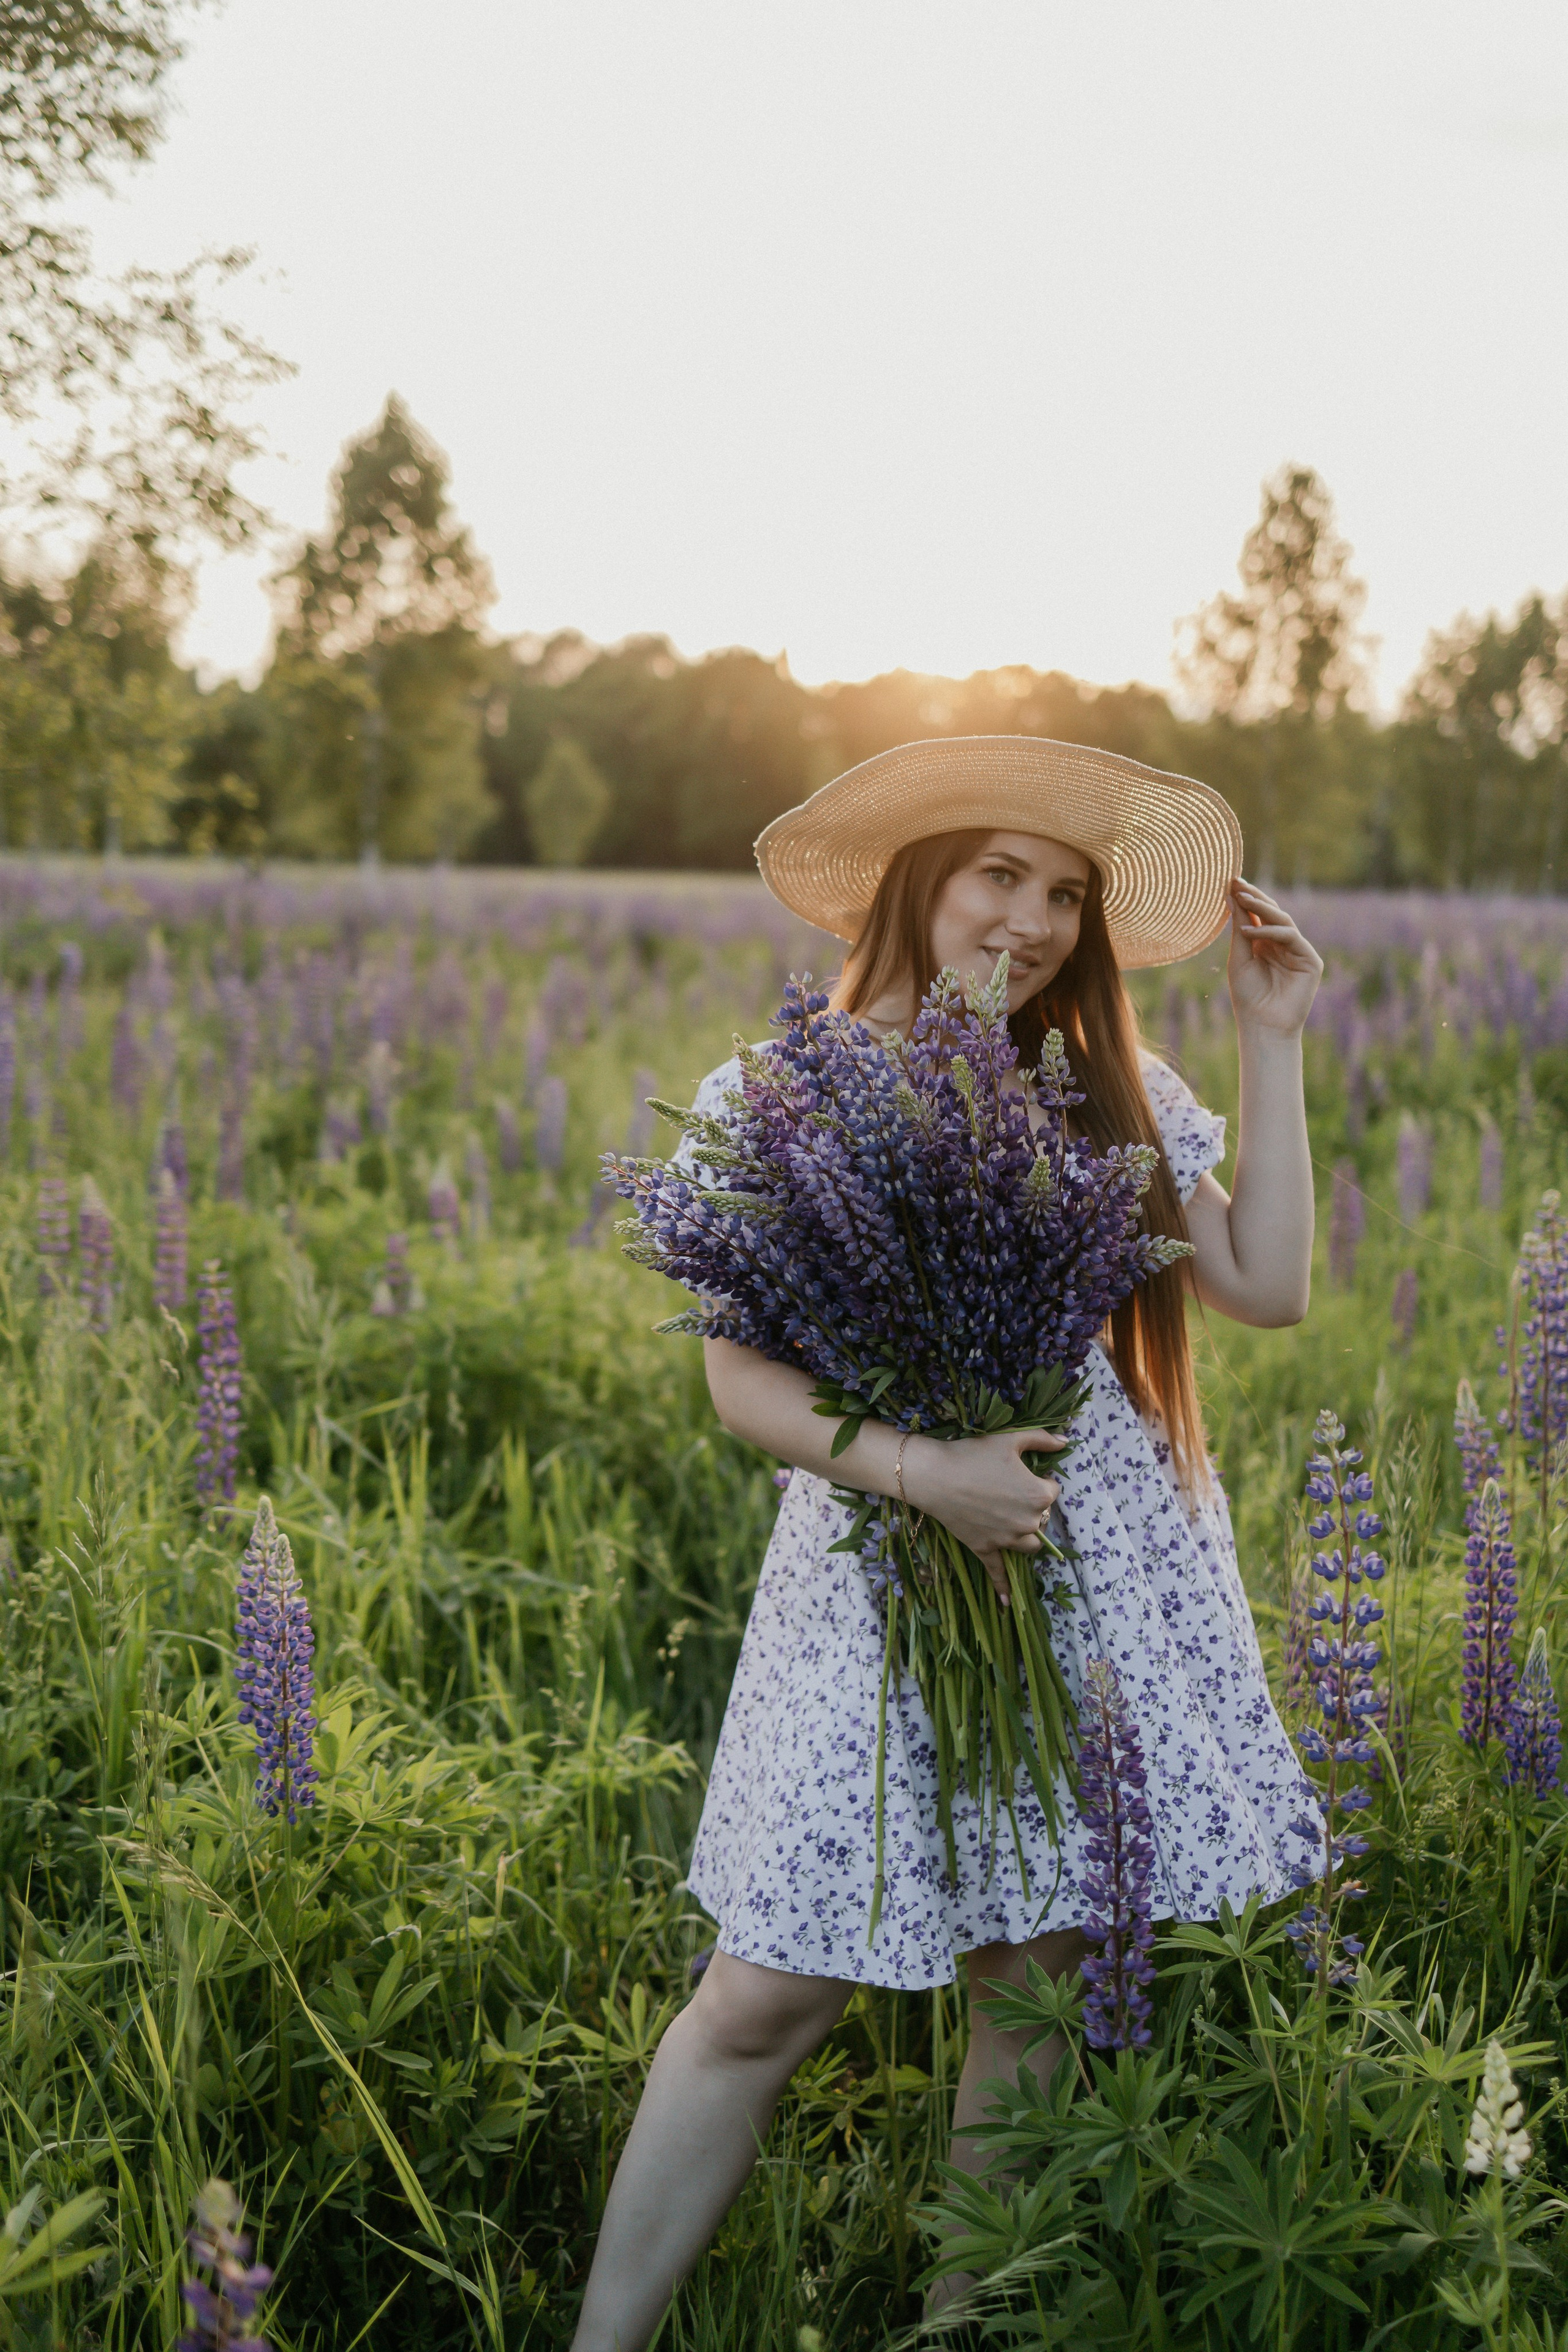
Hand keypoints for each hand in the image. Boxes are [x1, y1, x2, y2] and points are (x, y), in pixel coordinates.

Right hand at [902, 1427, 1066, 1602]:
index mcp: (1040, 1496)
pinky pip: (998, 1571)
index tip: (1021, 1472)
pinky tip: (1006, 1602)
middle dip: (1034, 1507)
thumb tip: (1067, 1440)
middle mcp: (1029, 1522)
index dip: (1039, 1479)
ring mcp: (1007, 1539)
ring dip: (1028, 1537)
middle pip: (1044, 1519)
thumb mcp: (1011, 1439)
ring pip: (1030, 1546)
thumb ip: (1043, 1439)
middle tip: (1011, 1491)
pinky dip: (1003, 1586)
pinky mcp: (986, 1549)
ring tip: (1015, 1522)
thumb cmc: (974, 1453)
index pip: (1053, 1490)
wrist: (934, 1475)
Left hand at [1226, 878, 1322, 1037]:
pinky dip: (1270, 932)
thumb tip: (1233, 895)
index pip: (1259, 915)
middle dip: (1255, 896)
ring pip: (1283, 920)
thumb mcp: (1239, 957)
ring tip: (1241, 898)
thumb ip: (1239, 927)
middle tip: (1237, 882)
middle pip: (1272, 913)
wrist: (1262, 1026)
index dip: (1246, 898)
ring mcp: (1299, 952)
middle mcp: (1284, 945)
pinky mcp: (1310, 961)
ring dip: (1262, 908)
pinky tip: (1249, 932)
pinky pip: (1291, 937)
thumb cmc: (1248, 997)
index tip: (1230, 882)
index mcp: (1266, 944)